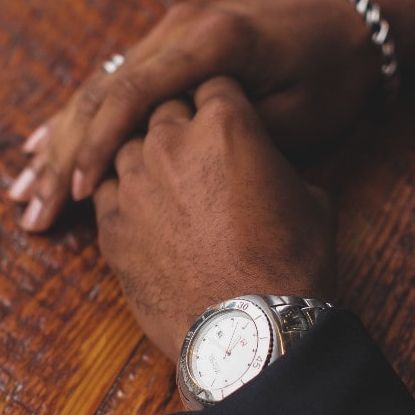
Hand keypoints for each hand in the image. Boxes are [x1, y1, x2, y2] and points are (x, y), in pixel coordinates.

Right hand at [9, 0, 414, 230]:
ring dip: (61, 142)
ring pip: (99, 88)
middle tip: (32, 207)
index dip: (100, 146)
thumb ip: (234, 138)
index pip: (133, 93)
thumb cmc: (332, 74)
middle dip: (63, 154)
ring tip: (24, 190)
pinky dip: (80, 121)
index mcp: (210, 41)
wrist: (350, 22)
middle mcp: (179, 28)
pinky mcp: (169, 46)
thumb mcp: (298, 114)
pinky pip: (114, 83)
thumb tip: (176, 176)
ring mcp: (170, 32)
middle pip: (102, 92)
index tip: (78, 193)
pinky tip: (45, 146)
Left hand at [93, 77, 336, 358]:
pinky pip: (104, 190)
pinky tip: (141, 211)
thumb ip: (275, 166)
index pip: (213, 84)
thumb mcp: (310, 200)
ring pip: (125, 144)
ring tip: (165, 181)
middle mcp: (171, 141)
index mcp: (226, 123)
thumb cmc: (291, 265)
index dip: (221, 99)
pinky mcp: (110, 225)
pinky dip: (121, 195)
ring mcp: (133, 183)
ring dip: (144, 156)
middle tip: (195, 149)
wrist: (249, 331)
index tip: (224, 115)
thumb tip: (265, 169)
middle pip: (162, 106)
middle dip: (178, 122)